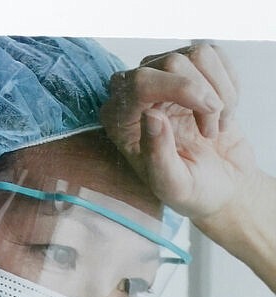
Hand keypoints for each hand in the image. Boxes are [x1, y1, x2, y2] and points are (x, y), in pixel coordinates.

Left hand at [100, 43, 258, 225]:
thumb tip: (150, 115)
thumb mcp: (172, 184)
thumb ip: (157, 155)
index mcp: (119, 120)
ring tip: (216, 124)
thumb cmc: (191, 188)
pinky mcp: (190, 71)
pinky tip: (223, 111)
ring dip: (219, 91)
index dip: (180, 88)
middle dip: (204, 95)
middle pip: (171, 62)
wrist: (221, 183)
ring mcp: (162, 77)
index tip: (209, 112)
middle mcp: (134, 93)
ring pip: (198, 54)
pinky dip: (229, 84)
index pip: (139, 83)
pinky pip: (215, 55)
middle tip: (211, 131)